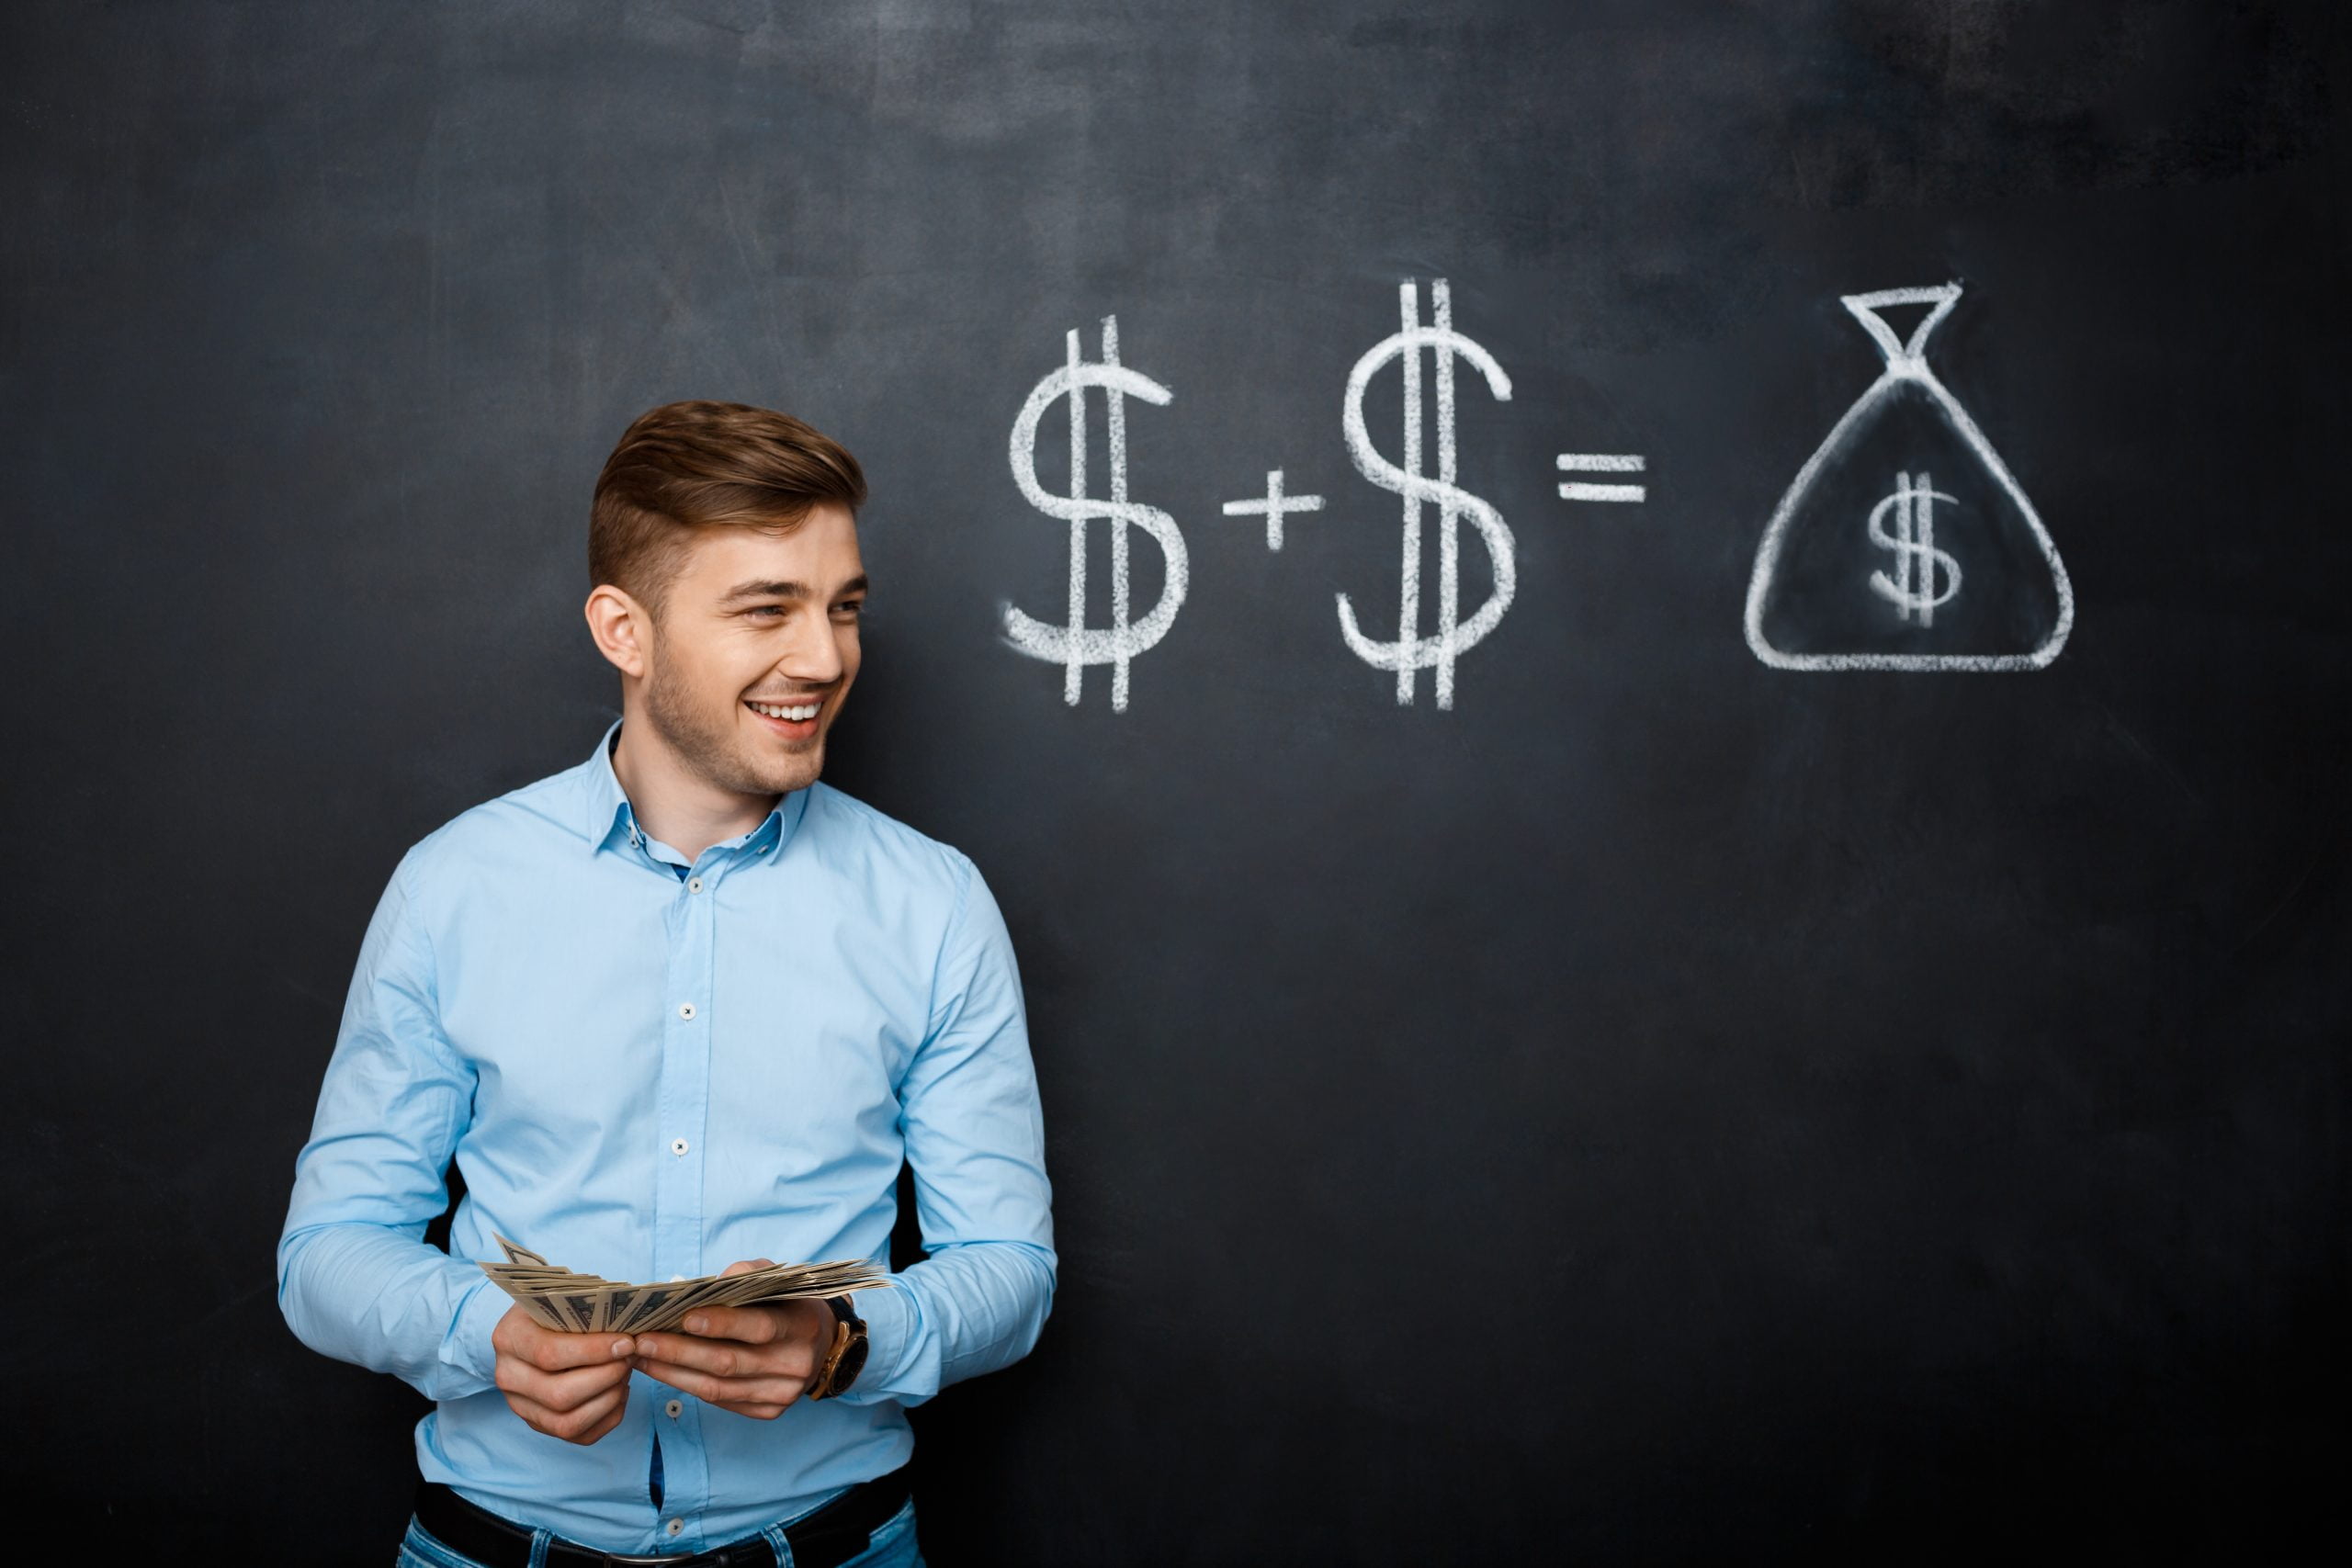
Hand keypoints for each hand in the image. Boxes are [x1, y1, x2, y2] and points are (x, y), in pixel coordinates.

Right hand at [491, 1307, 636, 1444]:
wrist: (535, 1327)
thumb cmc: (557, 1308)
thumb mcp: (564, 1297)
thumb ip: (587, 1310)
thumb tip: (630, 1328)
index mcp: (509, 1338)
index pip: (550, 1354)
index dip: (594, 1351)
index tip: (627, 1343)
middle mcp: (508, 1377)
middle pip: (560, 1395)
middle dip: (606, 1377)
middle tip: (630, 1357)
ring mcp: (520, 1406)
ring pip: (568, 1422)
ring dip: (608, 1400)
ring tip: (625, 1374)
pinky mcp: (539, 1424)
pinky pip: (579, 1436)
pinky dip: (608, 1417)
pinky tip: (619, 1391)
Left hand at [630, 1258, 834, 1419]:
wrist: (822, 1344)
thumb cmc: (788, 1305)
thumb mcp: (778, 1280)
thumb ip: (746, 1276)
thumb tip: (704, 1288)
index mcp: (801, 1326)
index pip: (759, 1328)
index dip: (721, 1324)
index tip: (683, 1317)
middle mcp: (795, 1364)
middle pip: (729, 1363)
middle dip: (680, 1352)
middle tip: (642, 1341)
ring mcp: (783, 1393)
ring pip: (718, 1389)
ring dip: (673, 1374)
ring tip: (641, 1358)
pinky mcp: (770, 1410)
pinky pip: (721, 1402)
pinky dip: (687, 1386)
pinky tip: (663, 1372)